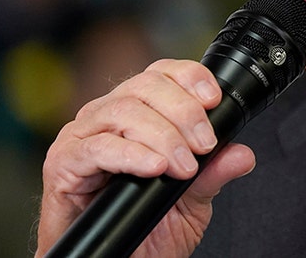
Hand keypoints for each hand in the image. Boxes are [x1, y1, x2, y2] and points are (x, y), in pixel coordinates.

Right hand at [36, 59, 256, 256]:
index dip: (189, 77)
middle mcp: (107, 116)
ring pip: (123, 111)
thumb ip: (212, 175)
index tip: (213, 100)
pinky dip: (130, 154)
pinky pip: (96, 147)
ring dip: (161, 135)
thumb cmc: (144, 231)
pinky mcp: (63, 162)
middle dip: (183, 112)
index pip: (161, 73)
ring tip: (182, 165)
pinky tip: (154, 167)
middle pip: (145, 86)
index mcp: (137, 114)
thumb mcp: (190, 203)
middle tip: (203, 145)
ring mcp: (83, 136)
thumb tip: (242, 154)